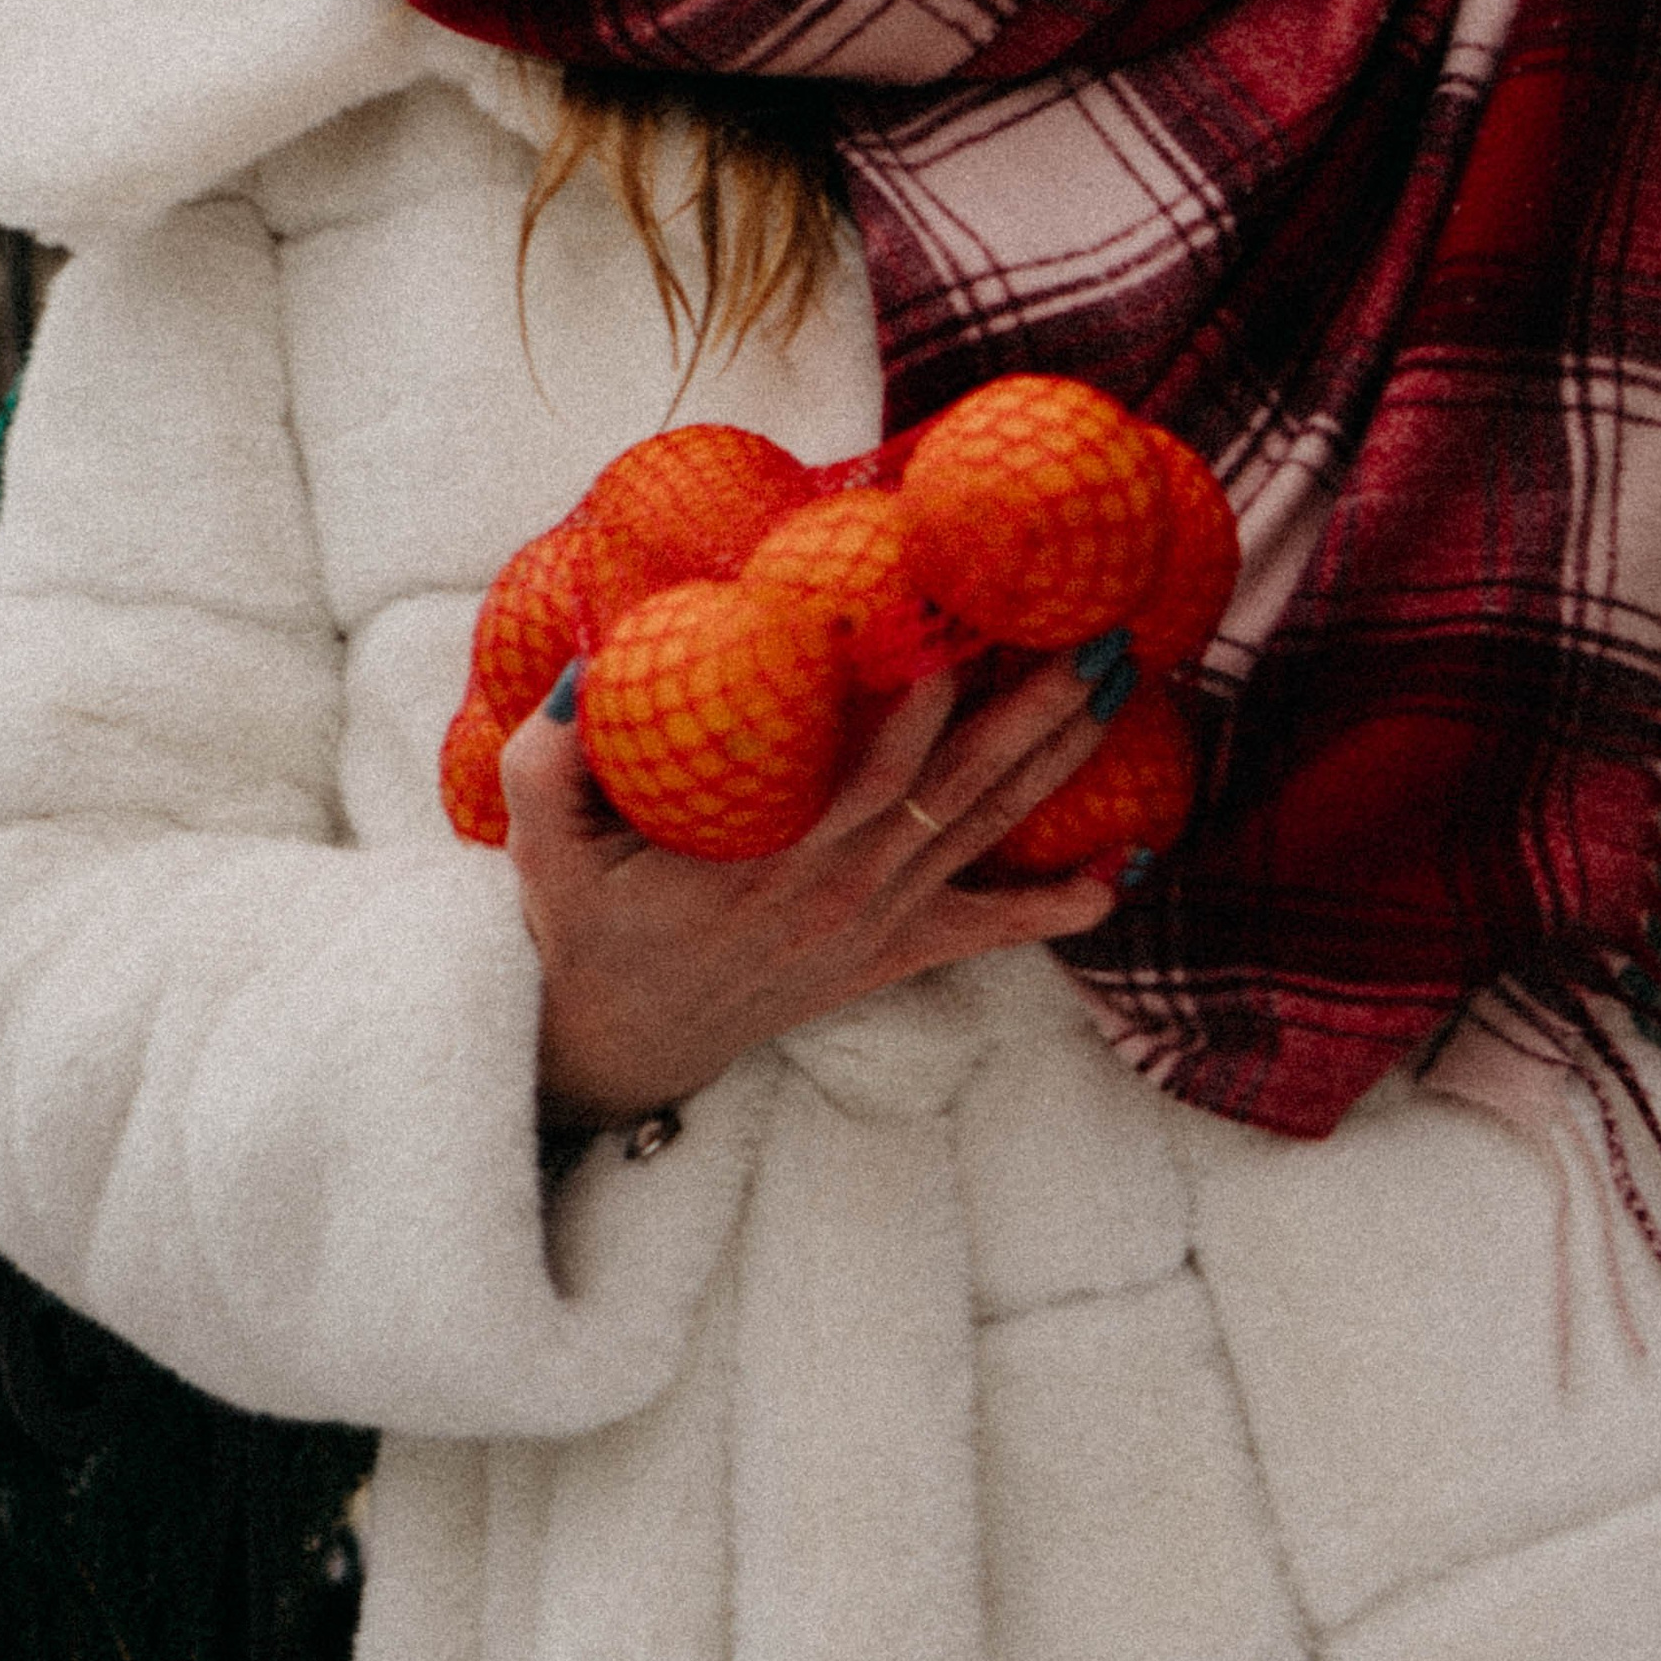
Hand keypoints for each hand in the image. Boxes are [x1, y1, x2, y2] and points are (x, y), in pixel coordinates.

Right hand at [499, 660, 1116, 1128]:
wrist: (623, 1038)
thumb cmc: (589, 922)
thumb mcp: (540, 841)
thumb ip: (550, 755)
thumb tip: (587, 667)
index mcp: (767, 857)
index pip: (867, 772)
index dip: (921, 703)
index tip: (964, 623)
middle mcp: (840, 888)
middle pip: (958, 789)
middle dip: (1033, 709)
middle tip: (1096, 635)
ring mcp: (873, 923)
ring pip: (982, 830)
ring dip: (1056, 758)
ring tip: (1120, 688)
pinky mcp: (889, 952)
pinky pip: (986, 930)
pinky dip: (1053, 908)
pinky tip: (1115, 876)